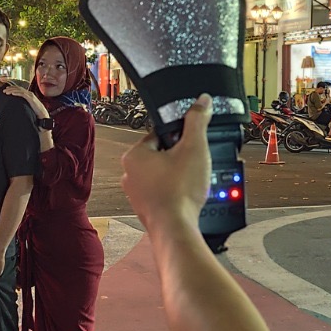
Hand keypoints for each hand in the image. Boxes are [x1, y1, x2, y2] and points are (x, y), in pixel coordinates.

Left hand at [3, 84, 46, 119]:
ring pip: (19, 90)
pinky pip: (22, 94)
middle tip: (4, 90)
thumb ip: (23, 103)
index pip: (19, 89)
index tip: (6, 90)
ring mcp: (30, 95)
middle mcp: (29, 93)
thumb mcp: (28, 106)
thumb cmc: (35, 111)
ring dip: (12, 90)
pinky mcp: (30, 98)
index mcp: (28, 94)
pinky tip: (12, 94)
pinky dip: (17, 93)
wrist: (42, 114)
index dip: (12, 88)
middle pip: (18, 88)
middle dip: (10, 88)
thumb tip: (16, 105)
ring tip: (6, 92)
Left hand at [121, 93, 212, 234]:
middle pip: (160, 155)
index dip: (179, 138)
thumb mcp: (194, 147)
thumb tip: (201, 102)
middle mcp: (129, 174)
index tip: (190, 144)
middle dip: (178, 158)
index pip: (159, 134)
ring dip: (177, 176)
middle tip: (192, 164)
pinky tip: (185, 196)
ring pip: (161, 175)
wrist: (177, 228)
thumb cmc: (179, 192)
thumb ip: (197, 121)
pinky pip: (161, 192)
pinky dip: (174, 193)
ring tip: (189, 182)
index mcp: (134, 155)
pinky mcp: (145, 209)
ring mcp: (136, 194)